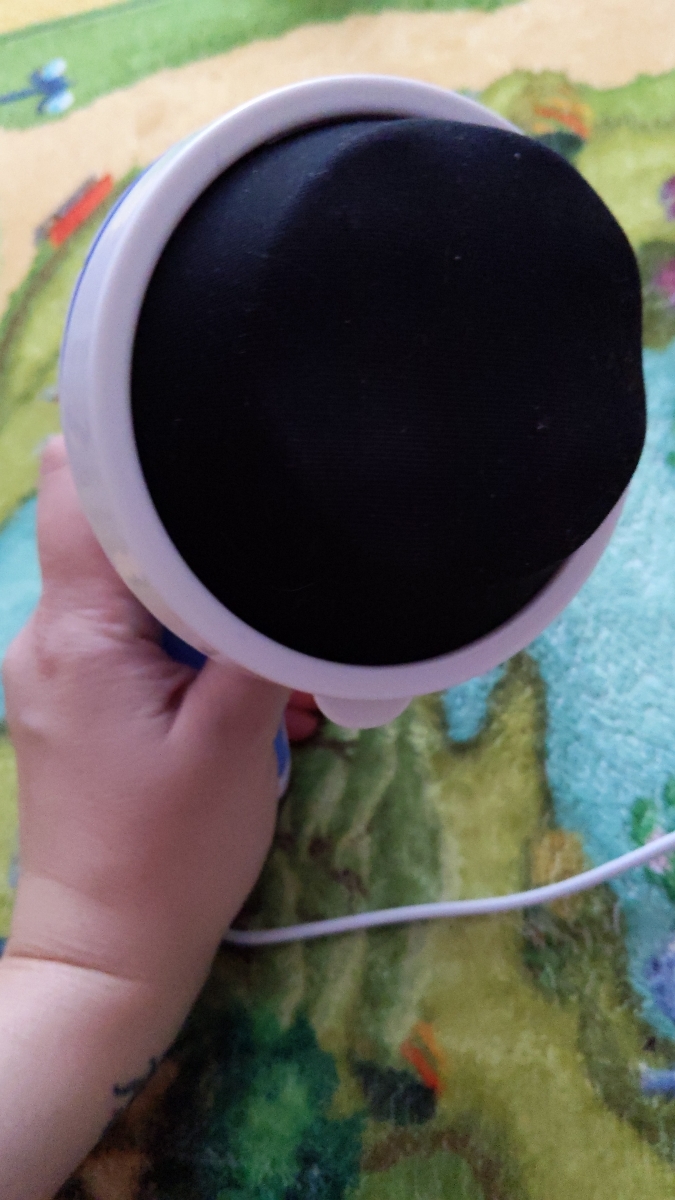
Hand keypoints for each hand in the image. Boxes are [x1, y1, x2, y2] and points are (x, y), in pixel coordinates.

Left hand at [3, 435, 288, 999]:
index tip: (212, 447)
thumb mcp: (235, 738)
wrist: (110, 955)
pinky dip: (185, 655)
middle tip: (273, 596)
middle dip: (201, 555)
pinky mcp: (73, 706)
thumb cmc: (170, 852)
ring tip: (265, 672)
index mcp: (77, 632)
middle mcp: (48, 639)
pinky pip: (130, 646)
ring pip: (133, 598)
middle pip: (118, 540)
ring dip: (204, 616)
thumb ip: (255, 636)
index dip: (138, 450)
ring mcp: (55, 675)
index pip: (77, 488)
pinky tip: (238, 700)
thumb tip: (280, 564)